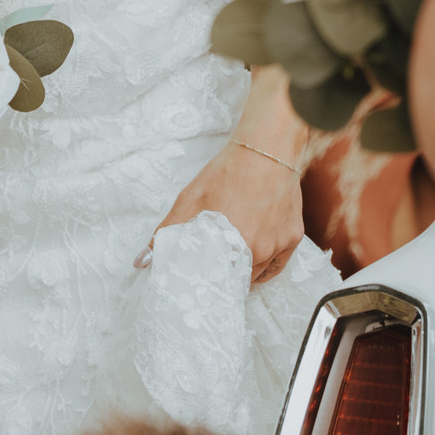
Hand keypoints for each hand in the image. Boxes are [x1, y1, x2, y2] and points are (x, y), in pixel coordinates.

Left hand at [145, 141, 303, 285]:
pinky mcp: (293, 238)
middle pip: (237, 280)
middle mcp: (257, 252)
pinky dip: (265, 263)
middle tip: (213, 269)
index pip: (216, 284)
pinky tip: (253, 255)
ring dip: (244, 271)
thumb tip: (141, 262)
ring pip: (257, 273)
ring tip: (231, 259)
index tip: (199, 284)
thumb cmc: (227, 172)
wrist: (266, 150)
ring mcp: (278, 246)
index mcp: (230, 247)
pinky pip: (277, 263)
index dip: (207, 284)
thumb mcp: (189, 199)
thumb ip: (167, 232)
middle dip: (224, 277)